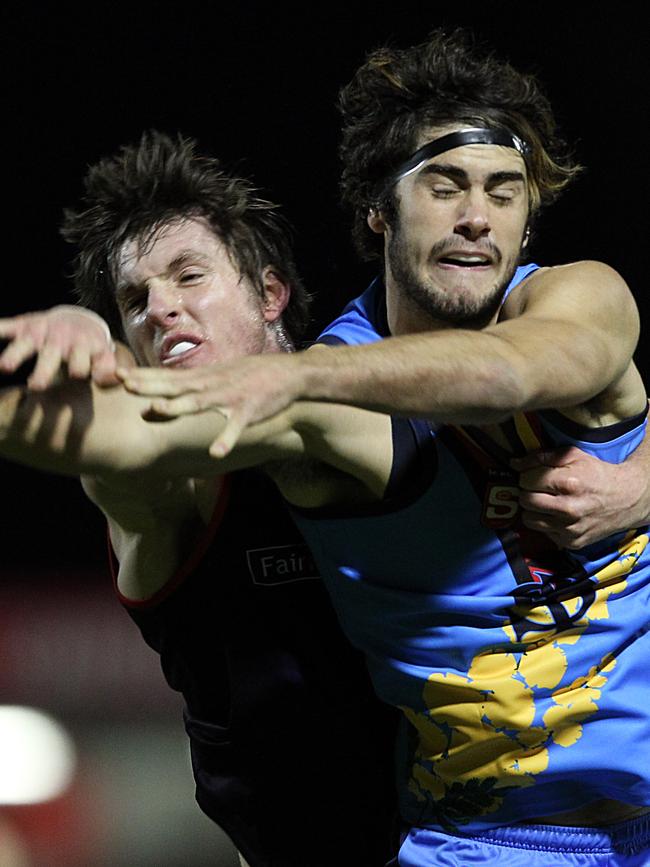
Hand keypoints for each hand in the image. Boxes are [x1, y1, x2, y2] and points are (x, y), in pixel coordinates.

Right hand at [0, 306, 118, 388]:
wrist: (79, 321)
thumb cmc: (91, 348)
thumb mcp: (104, 357)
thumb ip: (108, 370)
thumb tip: (117, 380)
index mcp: (83, 348)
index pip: (81, 361)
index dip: (81, 367)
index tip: (77, 375)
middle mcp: (62, 339)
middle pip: (51, 355)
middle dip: (44, 370)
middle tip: (36, 387)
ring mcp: (42, 332)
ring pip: (26, 343)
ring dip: (15, 354)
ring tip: (5, 367)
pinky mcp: (25, 325)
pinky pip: (8, 326)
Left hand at [119, 353, 303, 455]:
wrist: (291, 375)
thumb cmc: (253, 375)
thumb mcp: (220, 374)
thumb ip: (195, 382)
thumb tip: (169, 387)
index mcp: (205, 378)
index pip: (168, 376)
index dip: (144, 376)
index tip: (118, 374)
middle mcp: (212, 385)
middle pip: (175, 386)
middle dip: (149, 385)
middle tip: (123, 382)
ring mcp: (230, 397)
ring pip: (199, 403)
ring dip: (177, 406)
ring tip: (155, 410)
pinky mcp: (249, 411)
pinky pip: (236, 428)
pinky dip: (226, 439)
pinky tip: (216, 452)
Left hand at [512, 446, 647, 548]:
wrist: (627, 500)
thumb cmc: (597, 475)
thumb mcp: (573, 456)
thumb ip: (541, 457)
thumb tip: (514, 463)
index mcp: (569, 483)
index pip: (526, 481)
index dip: (527, 476)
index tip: (534, 476)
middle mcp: (568, 508)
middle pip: (525, 500)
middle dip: (527, 492)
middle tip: (537, 489)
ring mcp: (570, 528)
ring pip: (529, 519)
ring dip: (533, 510)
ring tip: (546, 502)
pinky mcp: (571, 542)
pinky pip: (542, 532)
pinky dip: (545, 523)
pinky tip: (557, 514)